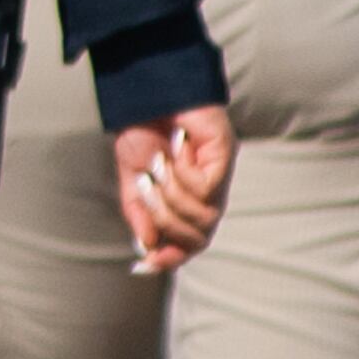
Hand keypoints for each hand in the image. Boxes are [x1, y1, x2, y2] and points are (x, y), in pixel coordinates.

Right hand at [110, 105, 236, 273]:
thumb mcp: (133, 181)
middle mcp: (210, 192)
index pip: (192, 243)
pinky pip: (205, 189)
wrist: (145, 93)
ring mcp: (221, 174)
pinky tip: (175, 150)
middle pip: (198, 236)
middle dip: (165, 220)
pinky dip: (183, 176)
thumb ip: (140, 215)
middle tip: (146, 190)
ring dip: (171, 197)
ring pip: (203, 216)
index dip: (172, 257)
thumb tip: (148, 248)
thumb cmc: (142, 133)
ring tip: (157, 167)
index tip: (144, 264)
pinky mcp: (225, 154)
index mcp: (190, 200)